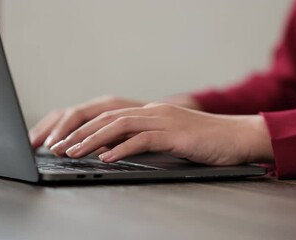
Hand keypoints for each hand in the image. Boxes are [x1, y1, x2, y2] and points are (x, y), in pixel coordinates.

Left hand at [29, 95, 200, 148]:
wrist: (237, 136)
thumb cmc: (205, 140)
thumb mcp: (169, 138)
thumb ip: (142, 140)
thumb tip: (113, 149)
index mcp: (151, 112)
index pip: (109, 116)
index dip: (83, 128)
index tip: (64, 141)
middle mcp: (154, 111)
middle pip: (107, 118)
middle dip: (79, 133)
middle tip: (57, 147)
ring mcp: (165, 121)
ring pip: (119, 126)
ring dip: (93, 140)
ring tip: (72, 153)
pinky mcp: (176, 135)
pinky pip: (142, 139)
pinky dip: (121, 149)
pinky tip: (106, 158)